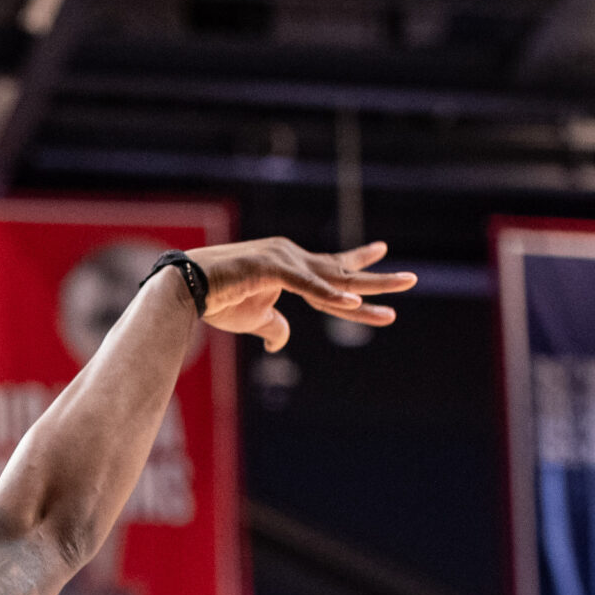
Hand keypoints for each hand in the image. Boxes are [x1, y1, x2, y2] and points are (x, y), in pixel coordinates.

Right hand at [187, 238, 415, 351]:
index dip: (358, 266)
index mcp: (289, 266)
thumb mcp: (254, 319)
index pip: (331, 270)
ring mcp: (282, 259)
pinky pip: (306, 285)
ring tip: (400, 287)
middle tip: (410, 280)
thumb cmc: (217, 302)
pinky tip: (353, 304)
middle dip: (377, 279)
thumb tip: (281, 340)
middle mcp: (291, 257)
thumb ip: (274, 327)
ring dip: (368, 287)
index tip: (382, 254)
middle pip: (341, 273)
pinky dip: (330, 295)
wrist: (184, 289)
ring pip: (333, 278)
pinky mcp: (269, 266)